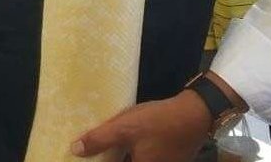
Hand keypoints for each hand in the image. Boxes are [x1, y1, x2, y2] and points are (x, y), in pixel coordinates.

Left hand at [73, 92, 211, 160]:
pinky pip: (142, 157)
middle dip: (106, 157)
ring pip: (131, 159)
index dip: (97, 161)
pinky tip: (121, 141)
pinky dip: (130, 151)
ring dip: (118, 154)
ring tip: (100, 144)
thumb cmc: (159, 123)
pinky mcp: (166, 159)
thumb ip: (100, 140)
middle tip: (88, 149)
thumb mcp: (125, 129)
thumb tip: (75, 150)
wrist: (196, 113)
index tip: (85, 156)